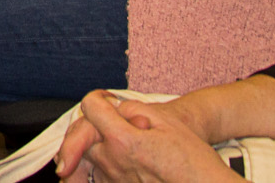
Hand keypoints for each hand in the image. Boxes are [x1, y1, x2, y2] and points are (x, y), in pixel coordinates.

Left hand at [57, 92, 240, 181]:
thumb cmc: (193, 159)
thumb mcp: (165, 122)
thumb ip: (132, 110)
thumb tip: (113, 108)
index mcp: (123, 141)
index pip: (90, 108)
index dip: (97, 99)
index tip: (105, 100)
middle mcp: (114, 163)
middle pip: (81, 136)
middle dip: (90, 125)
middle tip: (106, 121)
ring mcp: (116, 181)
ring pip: (88, 158)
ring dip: (92, 147)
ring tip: (111, 142)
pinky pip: (99, 177)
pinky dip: (99, 168)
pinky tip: (115, 163)